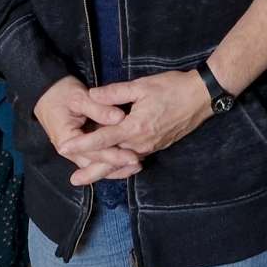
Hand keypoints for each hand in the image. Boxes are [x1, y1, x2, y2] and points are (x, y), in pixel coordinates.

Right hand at [34, 76, 142, 186]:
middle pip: (96, 163)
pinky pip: (96, 157)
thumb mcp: (79, 97)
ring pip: (97, 163)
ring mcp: (75, 150)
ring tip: (137, 165)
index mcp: (67, 141)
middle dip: (117, 166)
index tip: (133, 156)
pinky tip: (125, 160)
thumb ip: (99, 108)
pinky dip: (110, 159)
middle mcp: (71, 151)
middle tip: (138, 163)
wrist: (46, 92)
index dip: (115, 156)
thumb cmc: (61, 93)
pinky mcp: (81, 146)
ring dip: (115, 166)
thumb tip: (120, 117)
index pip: (94, 153)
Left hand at [58, 70, 212, 177]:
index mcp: (135, 127)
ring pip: (123, 162)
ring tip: (89, 176)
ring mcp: (150, 147)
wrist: (202, 97)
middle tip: (73, 181)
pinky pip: (135, 158)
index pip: (103, 139)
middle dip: (92, 171)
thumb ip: (115, 92)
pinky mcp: (157, 146)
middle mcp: (141, 142)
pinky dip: (122, 163)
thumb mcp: (142, 85)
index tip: (65, 148)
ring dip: (106, 169)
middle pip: (112, 160)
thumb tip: (92, 95)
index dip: (82, 144)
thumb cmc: (172, 88)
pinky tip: (116, 164)